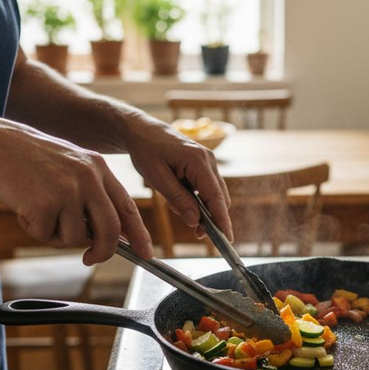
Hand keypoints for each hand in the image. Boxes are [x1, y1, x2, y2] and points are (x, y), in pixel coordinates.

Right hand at [0, 116, 151, 264]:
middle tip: (90, 259)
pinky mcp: (45, 204)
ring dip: (56, 234)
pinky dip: (34, 229)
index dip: (139, 234)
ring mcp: (68, 190)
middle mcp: (89, 177)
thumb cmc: (25, 159)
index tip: (146, 254)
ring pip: (76, 238)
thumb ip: (89, 194)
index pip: (127, 206)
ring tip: (38, 209)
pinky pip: (47, 235)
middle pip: (110, 230)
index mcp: (98, 167)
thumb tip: (104, 234)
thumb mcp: (68, 167)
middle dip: (103, 251)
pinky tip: (24, 207)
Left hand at [124, 119, 232, 240]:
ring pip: (214, 193)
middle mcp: (209, 160)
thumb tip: (196, 221)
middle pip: (219, 197)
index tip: (227, 239)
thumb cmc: (146, 150)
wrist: (141, 131)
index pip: (215, 197)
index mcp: (198, 161)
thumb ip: (178, 199)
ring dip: (202, 208)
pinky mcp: (203, 164)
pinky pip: (206, 187)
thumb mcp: (157, 177)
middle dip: (212, 218)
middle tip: (197, 234)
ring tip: (178, 211)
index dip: (222, 220)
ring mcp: (208, 161)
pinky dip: (197, 199)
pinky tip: (178, 200)